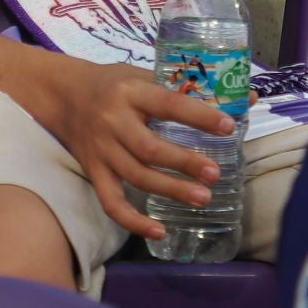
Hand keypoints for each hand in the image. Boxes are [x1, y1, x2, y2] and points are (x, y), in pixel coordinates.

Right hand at [38, 59, 236, 240]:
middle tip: (215, 174)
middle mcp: (112, 120)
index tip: (228, 125)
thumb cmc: (114, 84)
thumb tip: (245, 98)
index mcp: (130, 91)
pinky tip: (159, 231)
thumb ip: (187, 90)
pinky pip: (111, 202)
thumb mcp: (144, 76)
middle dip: (184, 162)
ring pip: (135, 176)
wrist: (63, 94)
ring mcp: (101, 149)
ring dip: (170, 190)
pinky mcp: (93, 171)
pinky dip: (133, 221)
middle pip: (149, 147)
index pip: (167, 103)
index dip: (198, 116)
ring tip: (203, 198)